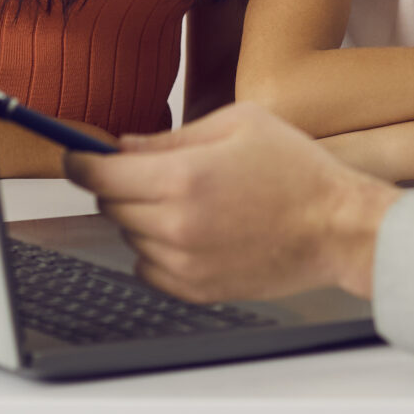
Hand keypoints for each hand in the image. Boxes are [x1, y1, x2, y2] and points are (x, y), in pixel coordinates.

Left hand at [63, 101, 398, 302]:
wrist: (337, 228)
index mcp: (183, 177)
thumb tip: (124, 146)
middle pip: (110, 205)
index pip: (100, 174)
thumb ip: (174, 136)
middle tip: (157, 172)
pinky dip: (158, 250)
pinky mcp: (196, 288)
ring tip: (193, 202)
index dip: (80, 162)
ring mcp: (184, 262)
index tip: (75, 157)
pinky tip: (195, 232)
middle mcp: (176, 224)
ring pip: (128, 236)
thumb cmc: (298, 171)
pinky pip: (147, 269)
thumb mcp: (240, 124)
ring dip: (144, 217)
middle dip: (121, 185)